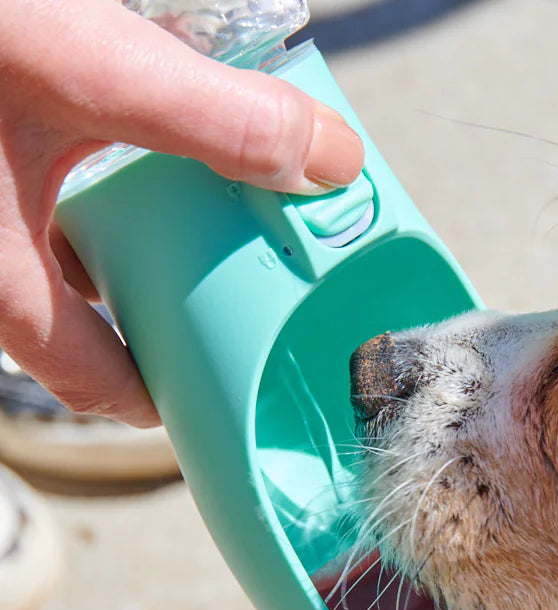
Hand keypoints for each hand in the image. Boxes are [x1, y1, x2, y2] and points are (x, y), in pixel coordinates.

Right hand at [0, 0, 364, 425]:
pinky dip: (77, 187)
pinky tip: (103, 143)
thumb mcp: (81, 64)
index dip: (164, 395)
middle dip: (154, 304)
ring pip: (49, 259)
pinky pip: (24, 202)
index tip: (217, 384)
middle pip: (79, 320)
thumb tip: (327, 161)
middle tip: (220, 284)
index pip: (96, 383)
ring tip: (184, 212)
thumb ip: (211, 120)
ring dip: (115, 242)